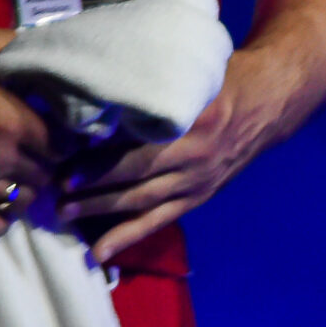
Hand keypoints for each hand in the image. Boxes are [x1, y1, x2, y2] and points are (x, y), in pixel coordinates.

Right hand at [0, 34, 53, 241]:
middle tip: (39, 156)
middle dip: (45, 165)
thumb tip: (54, 50)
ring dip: (24, 191)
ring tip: (20, 178)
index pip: (62, 145)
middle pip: (44, 175)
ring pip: (20, 202)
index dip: (63, 141)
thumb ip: (20, 49)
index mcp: (10, 121)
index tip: (58, 136)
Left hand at [58, 49, 282, 263]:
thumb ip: (158, 88)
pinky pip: (160, 220)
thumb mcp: (195, 75)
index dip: (102, 158)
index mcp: (197, 120)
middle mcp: (198, 154)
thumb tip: (103, 97)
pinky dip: (129, 236)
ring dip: (101, 209)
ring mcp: (200, 179)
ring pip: (143, 201)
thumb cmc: (225, 80)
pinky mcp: (201, 195)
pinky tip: (99, 251)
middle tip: (54, 189)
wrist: (271, 102)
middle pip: (137, 176)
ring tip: (63, 213)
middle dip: (92, 186)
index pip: (141, 145)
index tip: (66, 161)